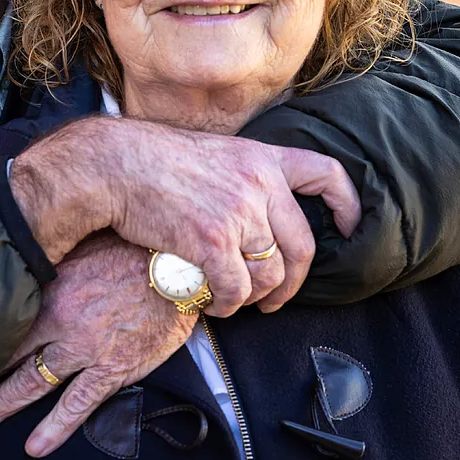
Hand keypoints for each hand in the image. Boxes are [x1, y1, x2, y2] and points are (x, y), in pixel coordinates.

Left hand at [0, 233, 194, 456]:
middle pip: (7, 358)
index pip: (1, 322)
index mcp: (50, 290)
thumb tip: (25, 253)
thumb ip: (54, 260)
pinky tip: (35, 445)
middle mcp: (60, 323)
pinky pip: (79, 404)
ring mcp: (86, 349)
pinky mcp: (114, 368)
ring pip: (32, 384)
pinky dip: (56, 427)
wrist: (181, 267)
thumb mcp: (85, 245)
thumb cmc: (134, 246)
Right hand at [12, 116, 359, 314]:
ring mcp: (238, 213)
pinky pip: (236, 290)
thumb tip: (255, 217)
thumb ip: (240, 176)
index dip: (346, 206)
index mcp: (261, 158)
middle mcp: (259, 184)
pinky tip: (211, 304)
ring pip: (270, 275)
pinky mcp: (213, 241)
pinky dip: (226, 306)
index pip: (327, 175)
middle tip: (274, 298)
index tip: (347, 229)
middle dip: (292, 282)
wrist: (113, 165)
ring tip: (233, 301)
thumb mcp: (212, 152)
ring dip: (255, 298)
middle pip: (303, 245)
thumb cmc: (150, 160)